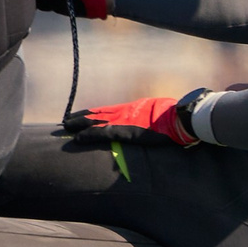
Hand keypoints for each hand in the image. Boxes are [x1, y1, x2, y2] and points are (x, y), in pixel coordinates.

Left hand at [63, 91, 205, 147]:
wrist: (182, 118)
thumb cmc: (176, 119)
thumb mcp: (159, 116)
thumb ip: (149, 120)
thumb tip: (148, 127)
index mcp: (134, 108)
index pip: (108, 109)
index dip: (93, 112)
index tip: (80, 115)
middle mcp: (126, 111)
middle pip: (97, 113)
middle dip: (81, 117)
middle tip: (65, 121)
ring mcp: (125, 120)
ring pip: (96, 121)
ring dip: (79, 125)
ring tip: (65, 127)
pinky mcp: (126, 131)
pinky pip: (103, 132)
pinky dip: (89, 135)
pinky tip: (78, 138)